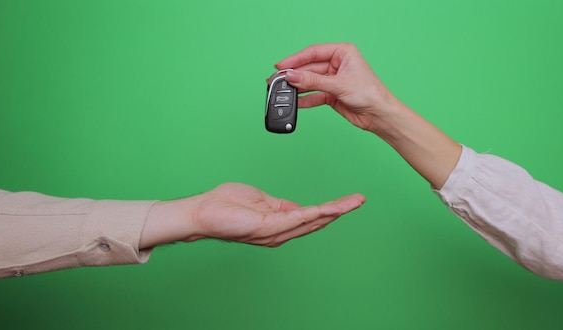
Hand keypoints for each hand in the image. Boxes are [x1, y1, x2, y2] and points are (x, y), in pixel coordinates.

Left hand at [140, 182, 364, 247]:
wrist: (202, 212)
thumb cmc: (224, 205)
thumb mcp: (259, 199)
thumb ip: (279, 204)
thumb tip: (295, 207)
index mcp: (278, 222)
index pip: (310, 216)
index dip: (330, 208)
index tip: (348, 200)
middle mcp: (280, 231)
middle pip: (316, 221)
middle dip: (340, 210)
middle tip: (360, 200)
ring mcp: (275, 231)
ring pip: (312, 221)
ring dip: (335, 211)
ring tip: (353, 202)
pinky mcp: (269, 227)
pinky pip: (298, 219)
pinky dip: (317, 213)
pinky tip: (331, 208)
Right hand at [276, 43, 460, 188]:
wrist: (380, 115)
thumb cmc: (370, 93)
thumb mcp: (338, 85)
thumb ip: (313, 81)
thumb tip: (292, 76)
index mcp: (343, 52)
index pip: (313, 52)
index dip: (295, 59)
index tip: (281, 66)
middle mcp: (337, 64)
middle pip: (309, 68)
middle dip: (294, 76)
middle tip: (277, 81)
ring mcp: (334, 80)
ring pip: (310, 82)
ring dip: (297, 88)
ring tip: (282, 92)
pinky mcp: (332, 94)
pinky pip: (314, 95)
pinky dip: (304, 99)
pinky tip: (295, 102)